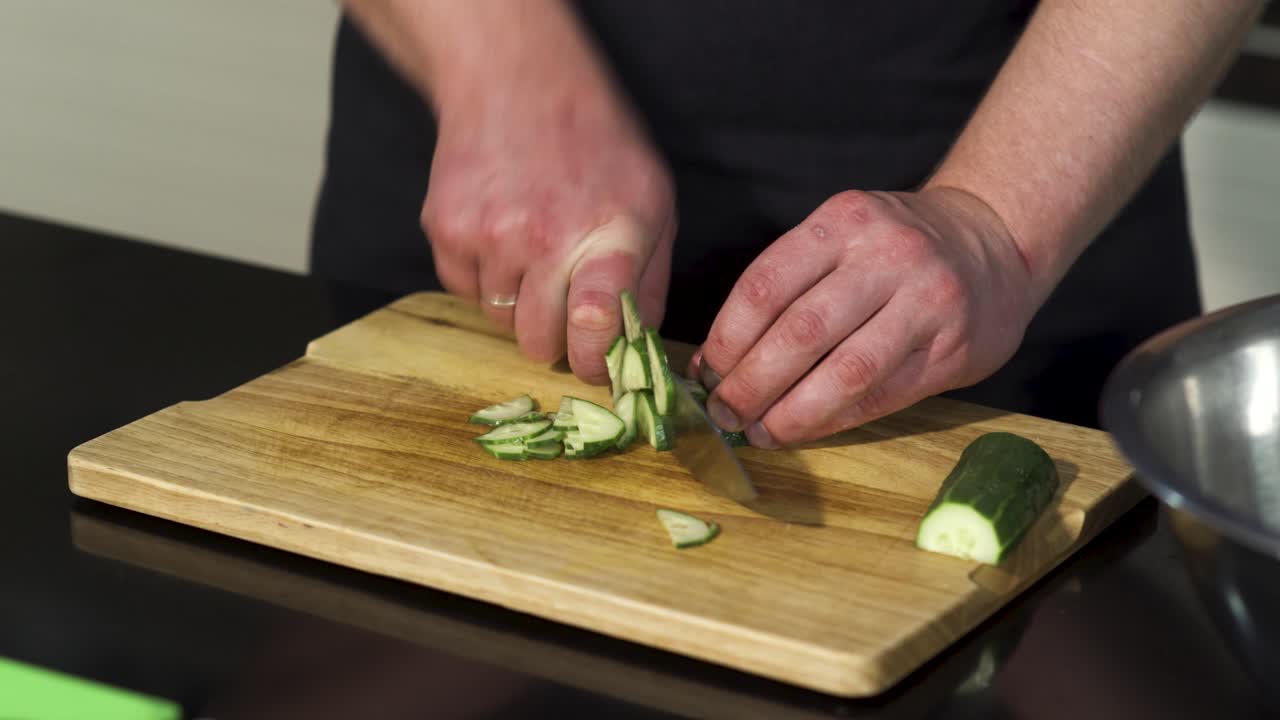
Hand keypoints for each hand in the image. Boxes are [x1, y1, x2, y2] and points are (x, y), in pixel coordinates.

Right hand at [422, 68, 674, 383]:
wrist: (515, 78)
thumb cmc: (595, 141)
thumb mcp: (652, 200)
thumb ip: (649, 278)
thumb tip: (637, 346)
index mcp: (610, 232)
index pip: (597, 322)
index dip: (594, 359)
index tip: (595, 365)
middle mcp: (546, 237)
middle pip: (539, 342)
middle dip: (555, 341)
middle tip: (565, 315)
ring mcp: (489, 234)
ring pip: (501, 320)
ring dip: (518, 305)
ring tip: (533, 254)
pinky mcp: (446, 229)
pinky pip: (464, 291)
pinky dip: (483, 280)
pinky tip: (501, 237)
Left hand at [694, 187, 1037, 447]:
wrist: (996, 242)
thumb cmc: (897, 248)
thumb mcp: (843, 236)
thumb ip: (788, 286)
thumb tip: (715, 359)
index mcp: (844, 221)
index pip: (767, 285)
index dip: (728, 338)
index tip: (705, 372)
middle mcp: (887, 255)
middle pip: (801, 332)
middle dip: (752, 383)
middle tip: (725, 413)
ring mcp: (926, 301)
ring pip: (845, 371)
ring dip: (792, 412)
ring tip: (760, 432)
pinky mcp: (953, 347)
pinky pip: (881, 394)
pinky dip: (834, 419)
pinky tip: (804, 430)